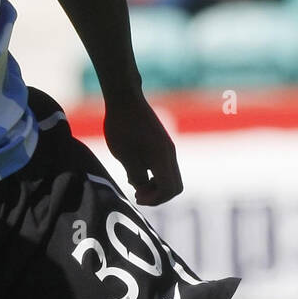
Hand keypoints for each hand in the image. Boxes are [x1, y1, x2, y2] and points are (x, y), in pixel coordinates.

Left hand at [103, 90, 181, 205]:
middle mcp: (170, 154)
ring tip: (135, 182)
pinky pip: (166, 167)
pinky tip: (137, 170)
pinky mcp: (162, 144)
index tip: (137, 196)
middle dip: (158, 195)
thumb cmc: (121, 126)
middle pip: (175, 186)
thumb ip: (136, 176)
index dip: (154, 199)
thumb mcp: (124, 156)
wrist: (125, 99)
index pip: (169, 189)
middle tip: (138, 194)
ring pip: (171, 177)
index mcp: (162, 157)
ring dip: (156, 185)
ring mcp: (168, 148)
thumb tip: (144, 189)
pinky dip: (155, 175)